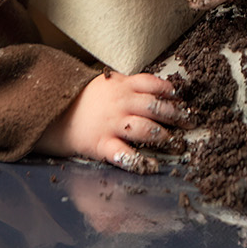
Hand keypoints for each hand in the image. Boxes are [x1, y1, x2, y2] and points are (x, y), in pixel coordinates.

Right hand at [35, 70, 189, 173]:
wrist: (56, 115)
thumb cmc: (88, 99)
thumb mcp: (109, 82)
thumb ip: (133, 84)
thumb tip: (162, 87)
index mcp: (123, 87)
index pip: (151, 83)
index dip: (169, 89)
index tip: (182, 96)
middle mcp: (120, 104)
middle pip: (153, 107)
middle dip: (175, 114)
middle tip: (190, 122)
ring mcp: (112, 125)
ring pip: (143, 129)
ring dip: (163, 136)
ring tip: (176, 142)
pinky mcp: (103, 145)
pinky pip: (124, 154)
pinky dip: (139, 161)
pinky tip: (152, 165)